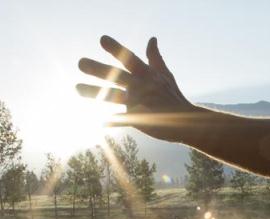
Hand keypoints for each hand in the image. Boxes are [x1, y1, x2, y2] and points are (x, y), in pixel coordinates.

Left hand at [76, 36, 193, 140]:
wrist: (188, 121)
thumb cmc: (174, 96)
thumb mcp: (165, 74)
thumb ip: (155, 58)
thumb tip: (152, 39)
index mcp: (147, 75)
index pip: (130, 59)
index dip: (117, 49)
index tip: (102, 40)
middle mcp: (141, 86)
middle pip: (117, 75)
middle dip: (99, 69)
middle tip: (81, 62)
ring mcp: (140, 102)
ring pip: (113, 96)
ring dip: (95, 92)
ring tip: (77, 88)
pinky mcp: (140, 119)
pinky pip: (123, 120)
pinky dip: (114, 121)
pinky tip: (101, 122)